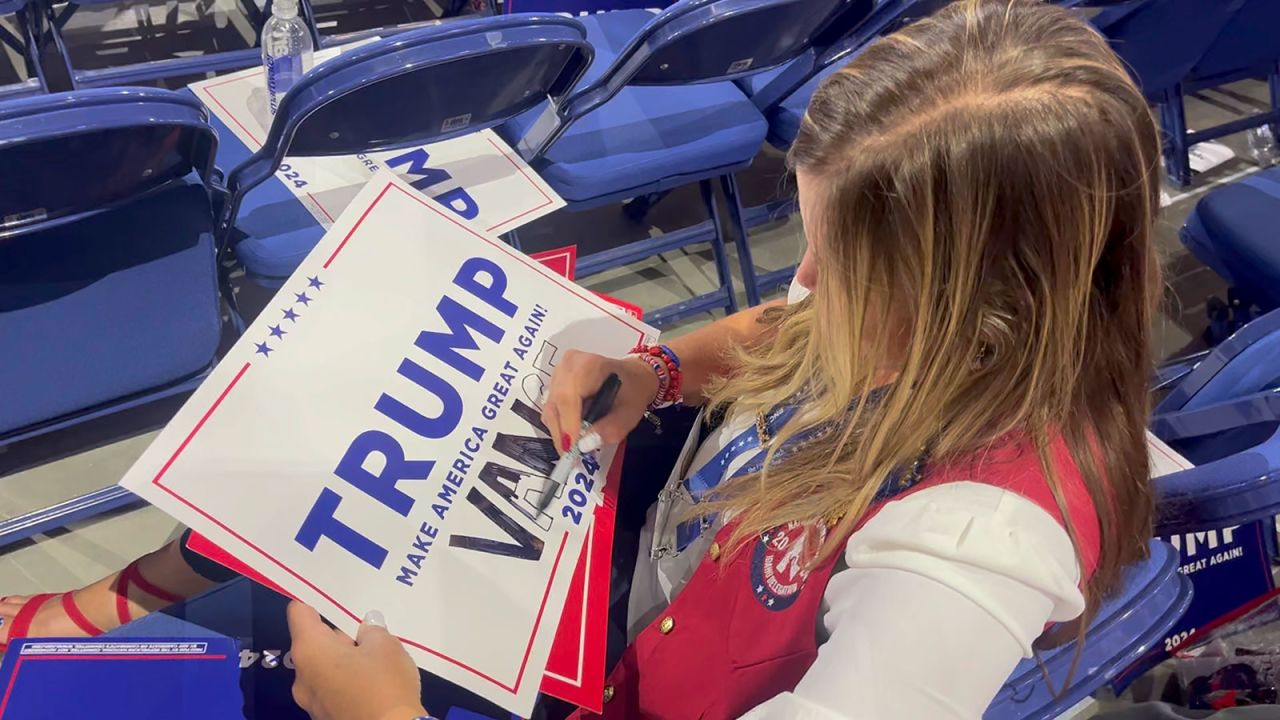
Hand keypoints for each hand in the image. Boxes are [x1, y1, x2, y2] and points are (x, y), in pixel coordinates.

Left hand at [287, 601, 427, 719]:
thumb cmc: (384, 683)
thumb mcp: (385, 645)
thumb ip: (372, 630)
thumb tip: (366, 628)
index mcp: (310, 650)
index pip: (299, 613)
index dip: (314, 600)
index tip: (330, 595)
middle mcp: (301, 676)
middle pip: (312, 643)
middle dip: (336, 635)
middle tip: (365, 631)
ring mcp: (310, 702)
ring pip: (322, 669)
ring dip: (341, 661)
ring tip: (373, 659)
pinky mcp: (324, 718)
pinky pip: (330, 690)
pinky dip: (345, 682)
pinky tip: (371, 683)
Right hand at [542, 350, 657, 453]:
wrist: (632, 376)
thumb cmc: (632, 391)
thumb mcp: (629, 413)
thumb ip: (610, 429)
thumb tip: (584, 445)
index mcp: (588, 365)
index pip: (568, 396)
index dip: (568, 424)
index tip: (573, 449)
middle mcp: (568, 365)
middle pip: (555, 404)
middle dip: (563, 433)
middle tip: (572, 456)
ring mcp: (558, 372)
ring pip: (550, 408)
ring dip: (561, 430)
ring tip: (576, 444)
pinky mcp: (554, 382)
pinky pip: (551, 408)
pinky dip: (560, 424)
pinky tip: (574, 430)